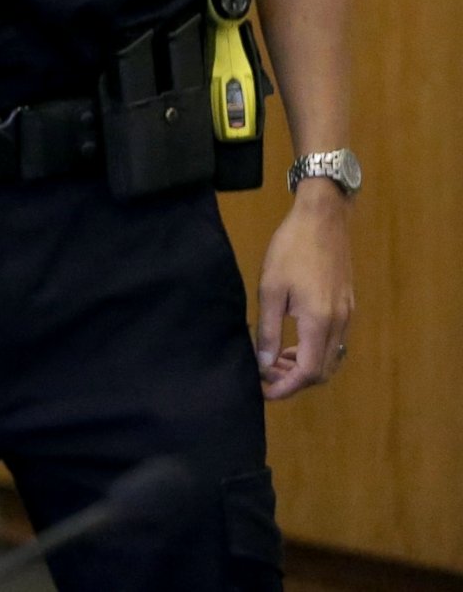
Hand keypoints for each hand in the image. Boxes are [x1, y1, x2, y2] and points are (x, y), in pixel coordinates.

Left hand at [256, 182, 353, 399]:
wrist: (322, 219)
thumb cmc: (290, 250)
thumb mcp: (270, 290)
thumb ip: (269, 330)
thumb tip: (264, 364)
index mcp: (320, 322)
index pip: (309, 372)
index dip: (286, 387)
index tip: (263, 391)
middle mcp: (339, 324)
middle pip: (322, 370)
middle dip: (294, 380)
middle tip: (265, 375)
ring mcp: (347, 315)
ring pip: (330, 357)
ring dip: (304, 365)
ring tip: (275, 359)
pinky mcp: (347, 305)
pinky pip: (333, 341)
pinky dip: (313, 350)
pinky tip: (292, 341)